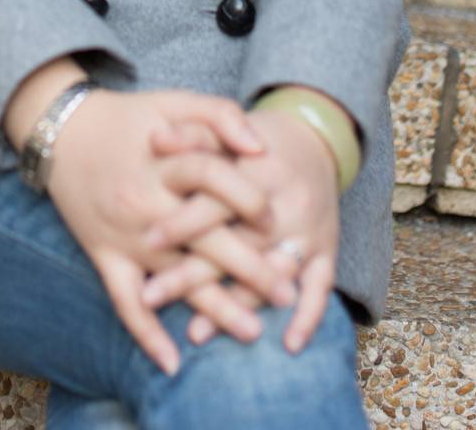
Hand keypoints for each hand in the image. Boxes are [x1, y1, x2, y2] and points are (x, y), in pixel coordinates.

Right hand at [44, 88, 289, 374]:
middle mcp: (145, 201)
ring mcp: (125, 235)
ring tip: (252, 330)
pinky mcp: (104, 255)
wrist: (64, 130)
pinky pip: (124, 302)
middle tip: (286, 292)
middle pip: (203, 239)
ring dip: (214, 307)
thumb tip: (261, 148)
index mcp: (164, 161)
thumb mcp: (173, 101)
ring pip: (174, 279)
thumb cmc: (129, 117)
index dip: (247, 199)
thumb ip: (220, 115)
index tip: (274, 221)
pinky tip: (171, 362)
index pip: (214, 179)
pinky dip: (146, 334)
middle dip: (249, 268)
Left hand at [140, 107, 341, 352]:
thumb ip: (191, 134)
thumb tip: (153, 138)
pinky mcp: (328, 249)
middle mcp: (285, 202)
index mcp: (256, 169)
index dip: (182, 222)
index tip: (147, 241)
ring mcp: (309, 229)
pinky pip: (322, 288)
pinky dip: (309, 318)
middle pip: (238, 245)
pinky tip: (289, 346)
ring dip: (237, 305)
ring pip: (273, 273)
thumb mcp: (224, 128)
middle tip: (151, 296)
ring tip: (195, 332)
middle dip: (193, 274)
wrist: (312, 139)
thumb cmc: (252, 141)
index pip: (216, 200)